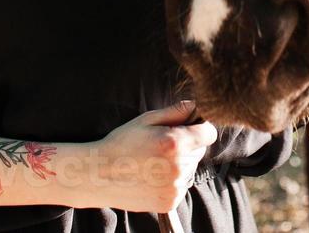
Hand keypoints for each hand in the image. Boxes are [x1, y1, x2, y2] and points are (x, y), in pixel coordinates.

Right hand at [88, 99, 217, 212]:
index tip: (189, 128)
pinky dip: (172, 181)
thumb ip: (175, 111)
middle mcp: (179, 167)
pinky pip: (181, 186)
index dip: (200, 128)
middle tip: (162, 145)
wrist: (99, 175)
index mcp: (175, 143)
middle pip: (199, 151)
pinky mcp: (170, 202)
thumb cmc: (121, 143)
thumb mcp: (146, 120)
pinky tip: (152, 176)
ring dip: (179, 164)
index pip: (209, 133)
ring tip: (153, 162)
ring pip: (190, 169)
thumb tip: (195, 106)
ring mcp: (175, 187)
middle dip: (187, 145)